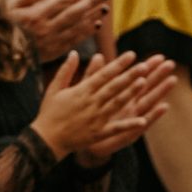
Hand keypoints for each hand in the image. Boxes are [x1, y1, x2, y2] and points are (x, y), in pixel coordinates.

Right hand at [31, 50, 178, 164]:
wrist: (47, 139)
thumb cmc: (49, 112)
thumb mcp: (54, 88)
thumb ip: (66, 70)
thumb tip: (74, 52)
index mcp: (81, 91)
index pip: (103, 74)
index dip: (118, 64)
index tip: (131, 55)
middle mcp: (91, 103)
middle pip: (114, 87)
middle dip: (129, 75)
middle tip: (145, 66)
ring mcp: (96, 118)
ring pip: (117, 103)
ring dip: (131, 93)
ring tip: (144, 83)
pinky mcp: (98, 133)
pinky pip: (116, 128)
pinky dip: (129, 125)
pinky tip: (143, 121)